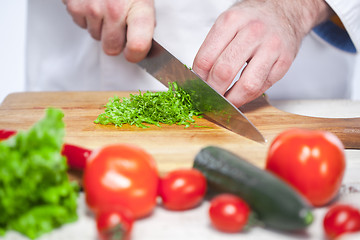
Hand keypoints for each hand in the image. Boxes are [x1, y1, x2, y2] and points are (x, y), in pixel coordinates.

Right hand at [63, 0, 154, 61]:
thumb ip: (145, 21)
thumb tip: (149, 48)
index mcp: (138, 7)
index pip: (138, 45)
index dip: (136, 55)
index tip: (135, 53)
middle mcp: (114, 9)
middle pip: (112, 48)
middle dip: (115, 41)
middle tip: (119, 24)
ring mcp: (92, 8)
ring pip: (96, 37)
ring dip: (101, 27)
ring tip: (105, 7)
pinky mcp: (73, 5)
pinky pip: (81, 24)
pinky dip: (87, 17)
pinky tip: (93, 2)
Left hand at [193, 0, 331, 106]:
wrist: (285, 10)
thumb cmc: (252, 19)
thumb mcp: (228, 23)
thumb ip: (213, 49)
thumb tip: (199, 79)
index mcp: (231, 21)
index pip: (205, 59)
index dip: (198, 79)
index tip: (197, 86)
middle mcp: (252, 32)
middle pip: (224, 72)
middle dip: (213, 92)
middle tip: (209, 98)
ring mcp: (271, 47)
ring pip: (247, 85)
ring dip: (232, 100)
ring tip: (225, 102)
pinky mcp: (284, 61)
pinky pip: (263, 87)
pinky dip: (249, 96)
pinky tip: (241, 94)